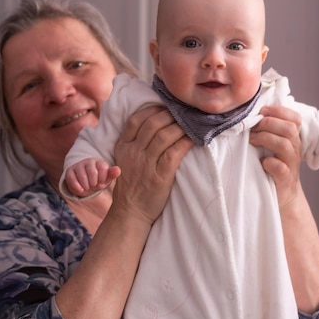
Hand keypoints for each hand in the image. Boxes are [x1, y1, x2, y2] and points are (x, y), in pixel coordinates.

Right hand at [65, 158, 121, 197]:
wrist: (83, 184)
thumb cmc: (97, 181)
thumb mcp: (105, 179)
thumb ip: (111, 174)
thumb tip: (118, 170)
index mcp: (99, 162)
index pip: (103, 168)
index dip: (102, 179)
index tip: (100, 182)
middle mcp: (88, 161)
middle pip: (92, 172)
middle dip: (94, 183)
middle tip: (93, 185)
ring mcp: (78, 166)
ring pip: (82, 176)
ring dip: (86, 186)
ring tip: (87, 187)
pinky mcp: (69, 171)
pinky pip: (72, 179)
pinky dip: (77, 187)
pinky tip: (81, 190)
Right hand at [112, 106, 192, 223]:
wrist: (130, 212)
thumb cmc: (131, 185)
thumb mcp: (125, 160)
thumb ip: (134, 143)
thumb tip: (155, 123)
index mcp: (123, 146)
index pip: (136, 120)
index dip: (152, 109)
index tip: (165, 106)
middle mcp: (133, 152)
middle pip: (153, 124)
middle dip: (171, 115)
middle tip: (183, 113)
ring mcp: (146, 164)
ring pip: (165, 135)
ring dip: (181, 127)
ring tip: (191, 124)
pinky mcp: (160, 176)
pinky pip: (175, 152)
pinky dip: (186, 142)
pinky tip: (194, 139)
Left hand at [249, 105, 302, 209]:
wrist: (283, 194)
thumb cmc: (274, 165)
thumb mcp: (272, 145)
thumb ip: (267, 130)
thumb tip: (249, 112)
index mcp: (292, 138)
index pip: (294, 118)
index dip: (279, 111)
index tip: (262, 111)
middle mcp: (294, 148)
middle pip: (289, 128)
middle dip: (268, 123)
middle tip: (252, 128)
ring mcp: (291, 164)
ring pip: (284, 145)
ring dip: (265, 138)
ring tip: (251, 140)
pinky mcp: (284, 179)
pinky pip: (280, 168)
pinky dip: (271, 163)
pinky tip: (262, 162)